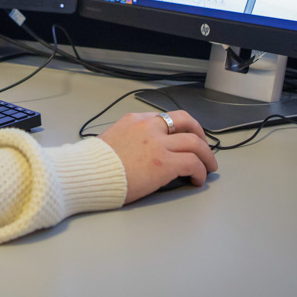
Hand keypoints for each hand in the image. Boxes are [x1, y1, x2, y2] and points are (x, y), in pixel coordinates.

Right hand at [98, 110, 216, 203]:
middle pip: (186, 122)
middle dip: (200, 134)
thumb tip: (140, 151)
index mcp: (135, 121)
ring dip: (206, 156)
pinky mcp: (164, 163)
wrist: (88, 173)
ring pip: (195, 143)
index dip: (182, 128)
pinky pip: (193, 163)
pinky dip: (200, 171)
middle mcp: (149, 128)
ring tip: (208, 168)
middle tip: (204, 147)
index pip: (166, 117)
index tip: (186, 137)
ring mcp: (158, 144)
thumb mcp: (113, 139)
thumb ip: (130, 139)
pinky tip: (197, 179)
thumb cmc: (94, 164)